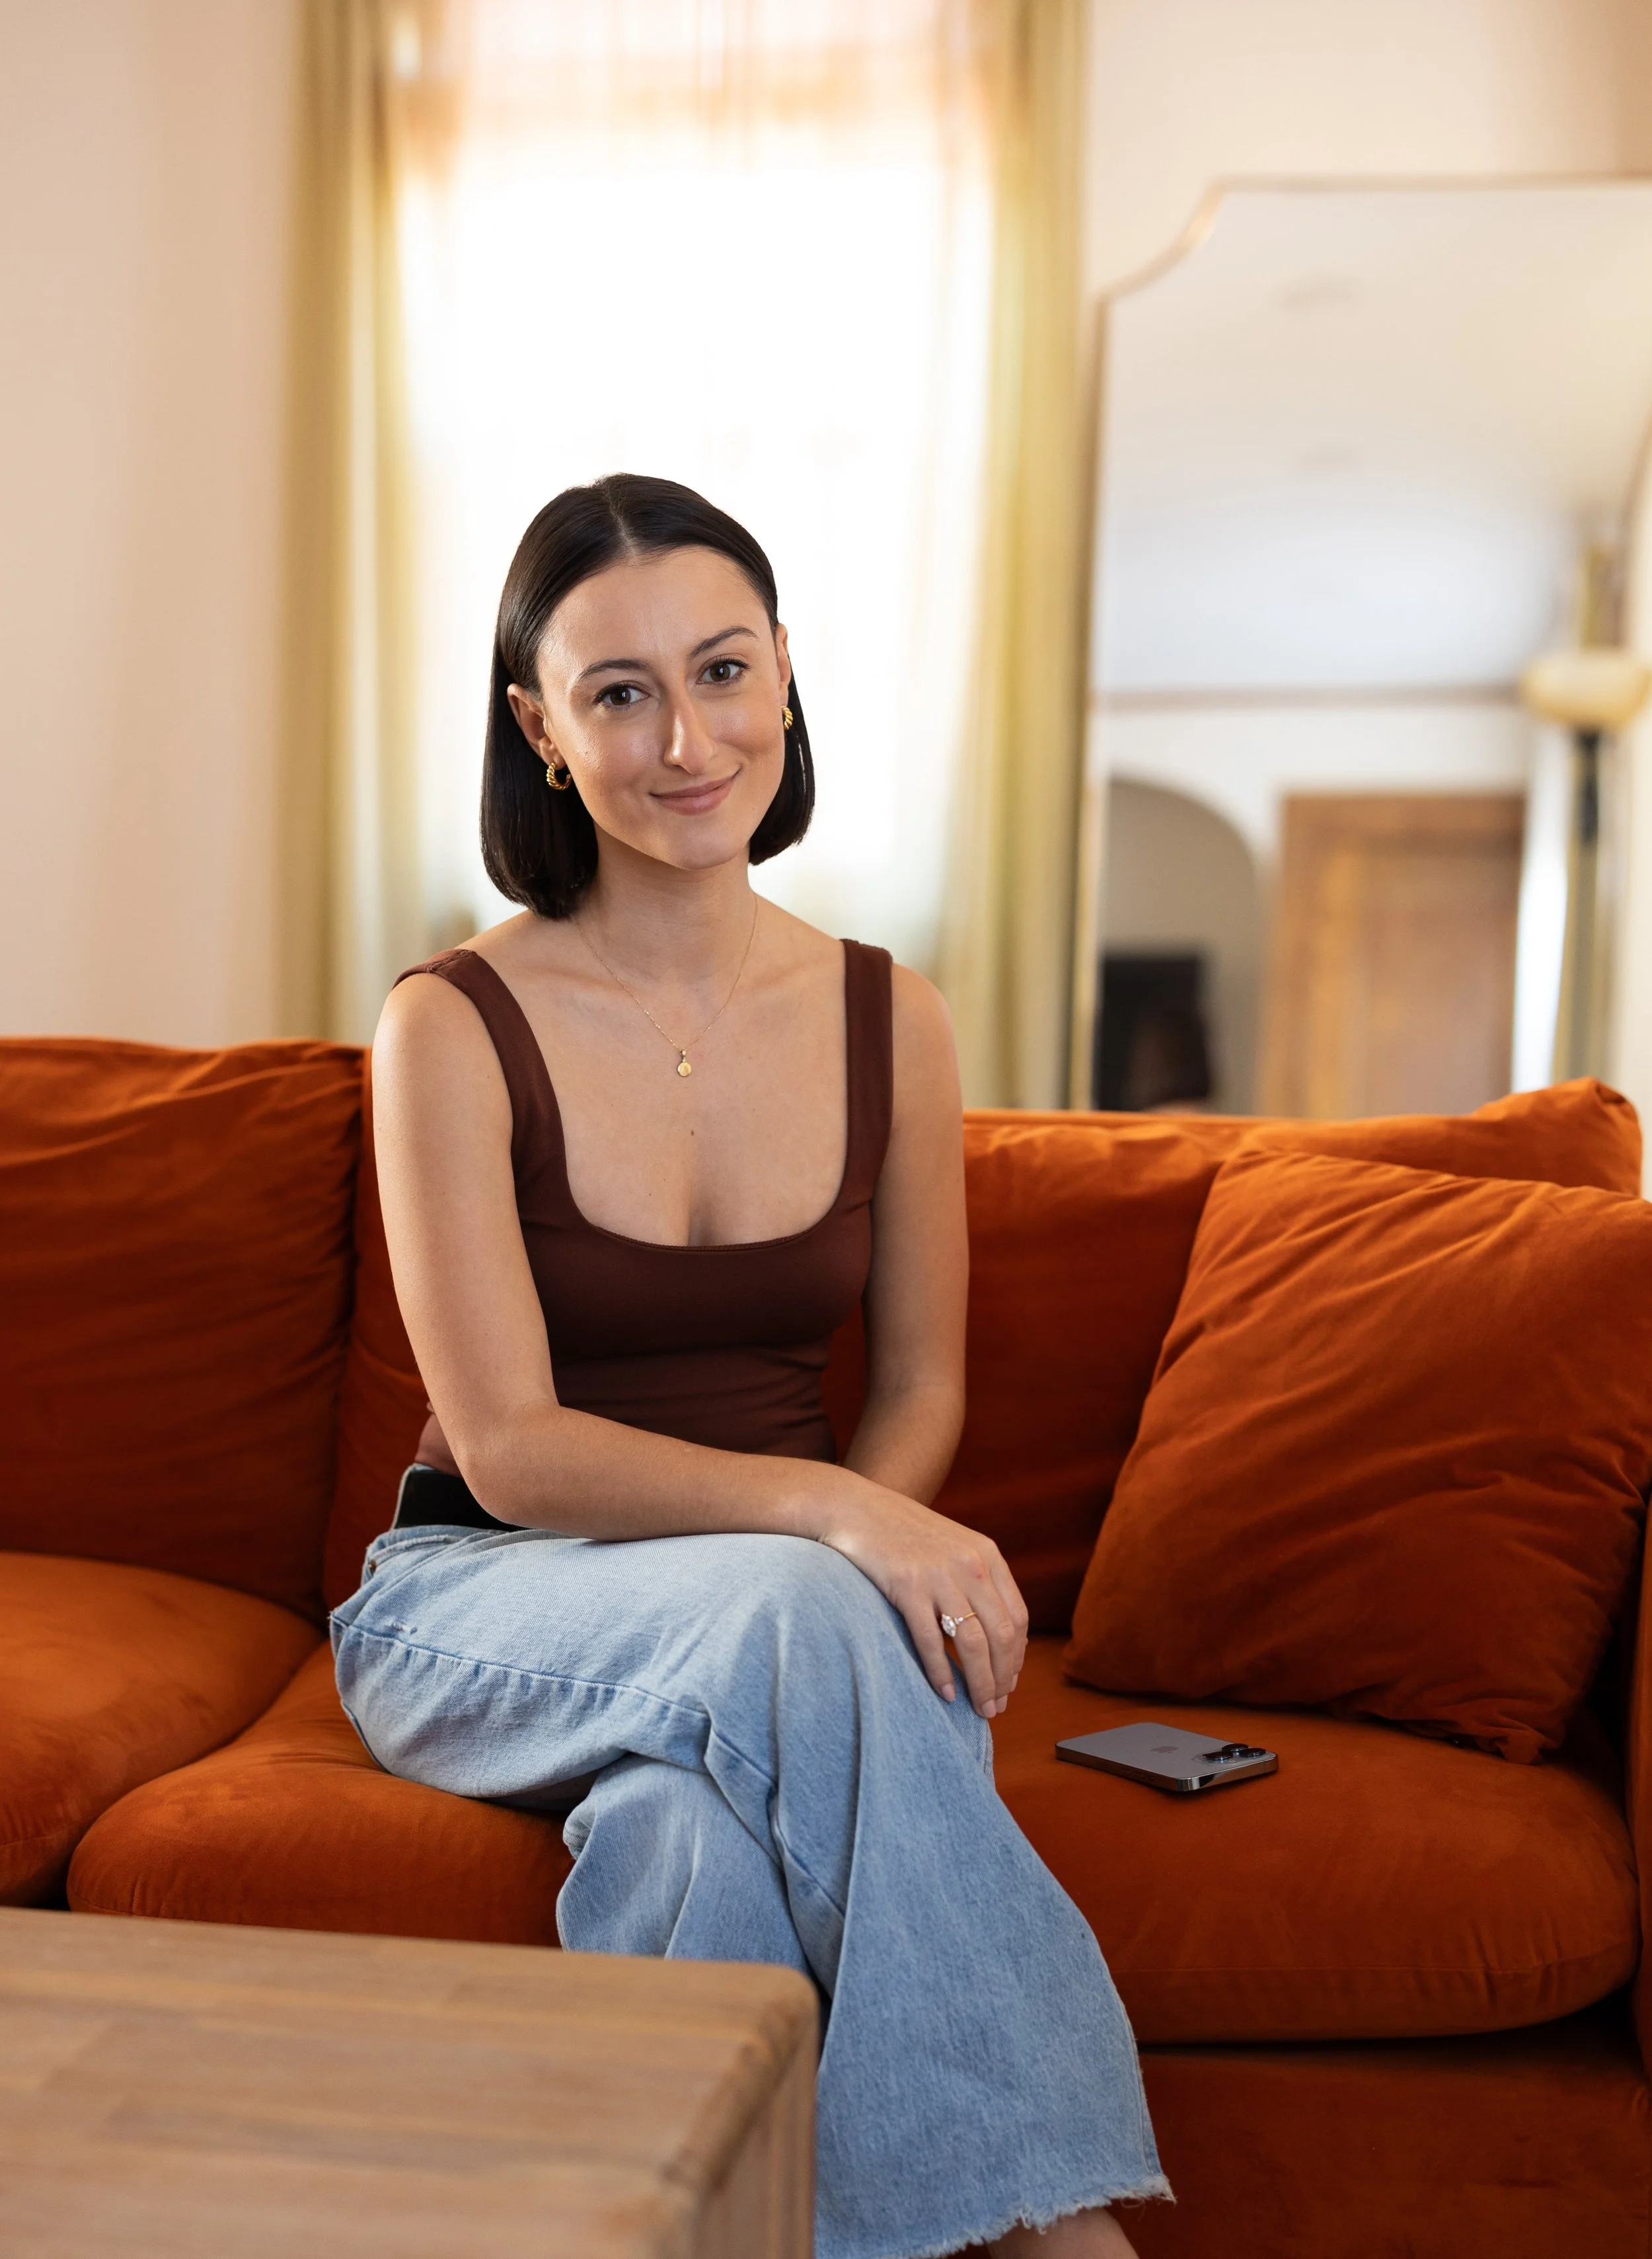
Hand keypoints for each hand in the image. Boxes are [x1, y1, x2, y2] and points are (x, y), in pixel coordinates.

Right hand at [815, 1482, 1028, 1716]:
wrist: (854, 1508)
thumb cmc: (901, 1532)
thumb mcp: (951, 1544)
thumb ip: (975, 1578)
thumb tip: (994, 1632)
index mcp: (986, 1554)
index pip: (1016, 1617)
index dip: (1016, 1656)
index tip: (1009, 1681)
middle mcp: (969, 1564)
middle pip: (1001, 1635)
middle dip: (1003, 1678)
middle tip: (996, 1705)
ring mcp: (938, 1575)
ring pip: (973, 1643)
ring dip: (981, 1683)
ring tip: (979, 1708)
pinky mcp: (906, 1586)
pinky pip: (931, 1642)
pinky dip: (941, 1673)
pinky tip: (945, 1693)